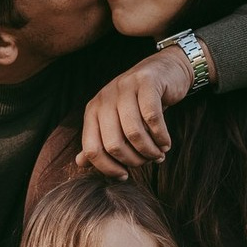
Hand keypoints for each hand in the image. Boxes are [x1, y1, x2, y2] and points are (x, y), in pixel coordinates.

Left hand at [75, 46, 197, 177]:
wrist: (165, 71)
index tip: (124, 175)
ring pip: (134, 133)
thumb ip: (99, 141)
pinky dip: (161, 136)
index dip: (108, 169)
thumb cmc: (139, 102)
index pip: (92, 149)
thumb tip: (80, 163)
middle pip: (113, 144)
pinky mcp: (146, 82)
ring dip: (149, 151)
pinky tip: (166, 143)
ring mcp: (125, 87)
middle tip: (147, 162)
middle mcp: (104, 98)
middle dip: (133, 160)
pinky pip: (152, 118)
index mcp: (93, 110)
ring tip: (158, 154)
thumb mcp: (116, 120)